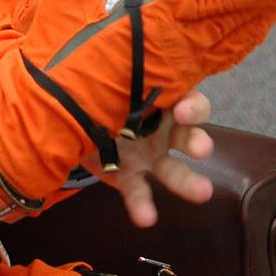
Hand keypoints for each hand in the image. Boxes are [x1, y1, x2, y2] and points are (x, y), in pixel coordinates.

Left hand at [0, 0, 275, 202]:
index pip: (194, 54)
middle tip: (192, 115)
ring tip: (183, 172)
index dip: (216, 58)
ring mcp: (139, 133)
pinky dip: (145, 200)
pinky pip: (138, 185)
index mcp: (151, 59)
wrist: (29, 100)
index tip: (219, 79)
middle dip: (197, 114)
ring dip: (184, 164)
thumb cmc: (63, 48)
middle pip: (189, 105)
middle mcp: (153, 97)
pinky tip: (145, 213)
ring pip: (174, 150)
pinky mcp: (120, 162)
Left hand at [84, 88, 213, 227]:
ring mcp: (148, 157)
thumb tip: (103, 57)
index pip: (189, 101)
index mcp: (160, 101)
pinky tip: (145, 217)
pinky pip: (139, 192)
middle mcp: (161, 130)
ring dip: (187, 181)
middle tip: (202, 150)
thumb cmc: (100, 93)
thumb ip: (114, 77)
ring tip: (202, 193)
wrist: (73, 116)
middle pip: (188, 135)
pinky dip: (142, 205)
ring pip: (173, 170)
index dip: (192, 106)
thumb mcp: (108, 80)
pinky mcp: (129, 178)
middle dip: (197, 142)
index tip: (183, 111)